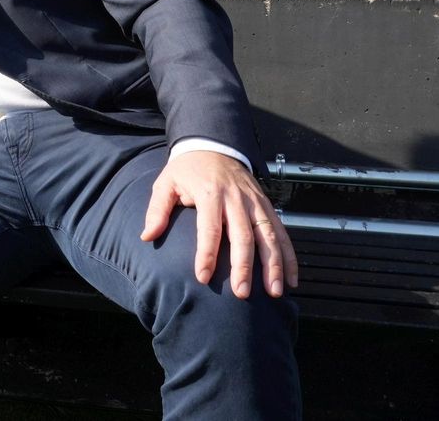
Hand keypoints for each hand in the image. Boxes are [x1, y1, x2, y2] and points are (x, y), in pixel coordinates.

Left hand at [141, 151, 297, 299]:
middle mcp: (236, 198)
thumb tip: (147, 236)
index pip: (209, 228)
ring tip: (274, 292)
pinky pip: (282, 232)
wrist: (213, 145)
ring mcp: (255, 202)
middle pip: (243, 235)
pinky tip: (291, 279)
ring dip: (274, 265)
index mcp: (210, 193)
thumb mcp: (166, 183)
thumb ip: (157, 209)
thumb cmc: (187, 170)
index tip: (203, 277)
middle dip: (244, 266)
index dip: (207, 254)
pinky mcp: (267, 205)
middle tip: (241, 292)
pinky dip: (289, 256)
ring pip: (269, 235)